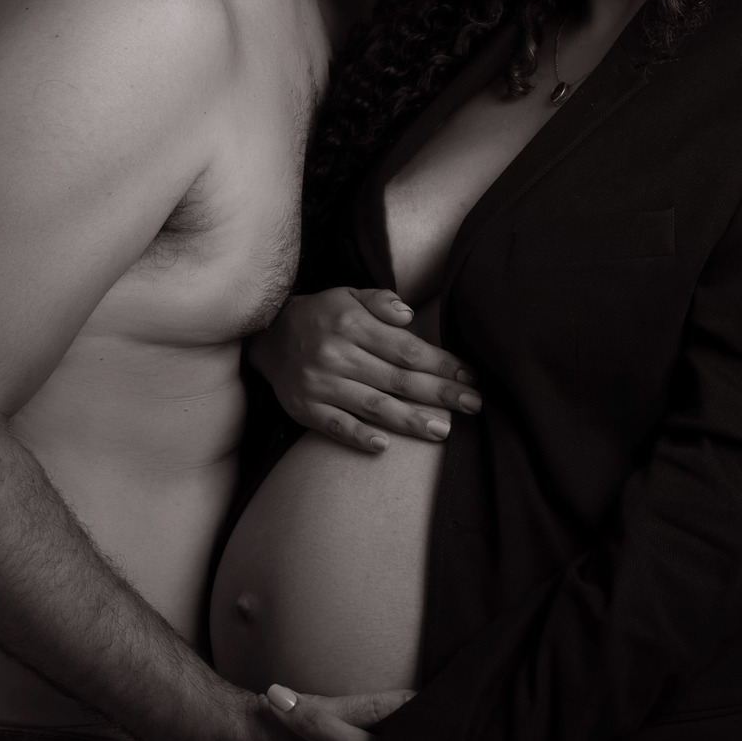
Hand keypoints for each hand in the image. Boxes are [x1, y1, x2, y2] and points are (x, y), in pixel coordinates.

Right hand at [247, 287, 481, 453]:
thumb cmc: (320, 315)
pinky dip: (359, 437)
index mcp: (351, 325)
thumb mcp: (348, 294)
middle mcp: (336, 355)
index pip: (405, 349)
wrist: (267, 336)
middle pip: (397, 379)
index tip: (470, 375)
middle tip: (474, 405)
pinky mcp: (305, 409)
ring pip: (373, 406)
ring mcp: (320, 384)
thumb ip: (380, 301)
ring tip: (444, 430)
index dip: (441, 363)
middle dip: (440, 393)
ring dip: (411, 420)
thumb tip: (408, 315)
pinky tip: (384, 446)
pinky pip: (336, 426)